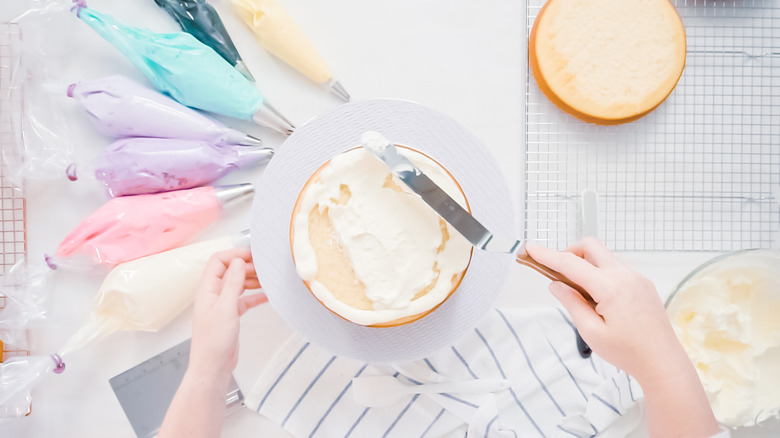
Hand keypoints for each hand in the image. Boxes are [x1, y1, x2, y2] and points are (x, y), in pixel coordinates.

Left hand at [189, 248, 266, 383]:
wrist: (213, 365)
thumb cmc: (214, 340)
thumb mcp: (226, 307)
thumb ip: (232, 283)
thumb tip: (238, 261)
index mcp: (207, 288)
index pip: (219, 261)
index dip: (235, 254)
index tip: (253, 254)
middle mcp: (214, 293)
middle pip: (231, 270)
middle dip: (247, 266)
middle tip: (265, 266)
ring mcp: (222, 304)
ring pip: (239, 284)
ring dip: (253, 279)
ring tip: (268, 278)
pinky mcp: (231, 314)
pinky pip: (245, 299)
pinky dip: (256, 295)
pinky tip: (267, 295)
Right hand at [526, 238, 719, 437]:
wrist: (663, 363)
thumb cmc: (631, 353)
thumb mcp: (591, 332)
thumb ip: (572, 304)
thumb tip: (557, 285)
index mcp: (611, 288)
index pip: (571, 264)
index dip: (547, 255)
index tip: (531, 248)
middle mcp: (626, 276)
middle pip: (590, 247)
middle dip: (569, 252)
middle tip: (556, 271)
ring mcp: (637, 278)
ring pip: (604, 256)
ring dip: (585, 264)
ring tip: (577, 291)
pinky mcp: (642, 284)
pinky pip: (616, 268)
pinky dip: (600, 272)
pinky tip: (596, 296)